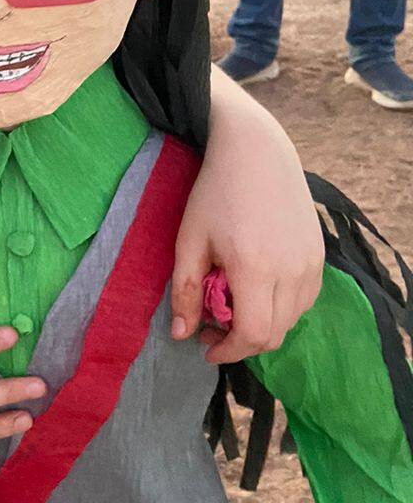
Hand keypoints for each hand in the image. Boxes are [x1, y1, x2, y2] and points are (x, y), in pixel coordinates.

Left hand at [171, 74, 322, 361]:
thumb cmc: (214, 193)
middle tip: (212, 327)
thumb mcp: (189, 241)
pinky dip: (280, 307)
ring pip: (292, 319)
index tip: (205, 348)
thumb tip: (181, 335)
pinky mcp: (320, 255)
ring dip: (262, 324)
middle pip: (274, 334)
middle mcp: (292, 270)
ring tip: (231, 305)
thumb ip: (185, 291)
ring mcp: (312, 263)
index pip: (253, 334)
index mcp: (256, 267)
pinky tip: (256, 289)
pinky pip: (305, 299)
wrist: (256, 151)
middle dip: (241, 341)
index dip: (229, 351)